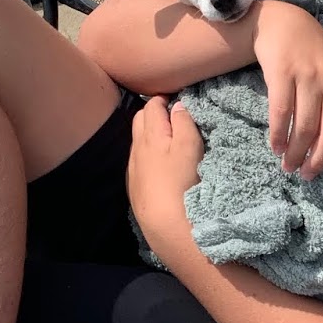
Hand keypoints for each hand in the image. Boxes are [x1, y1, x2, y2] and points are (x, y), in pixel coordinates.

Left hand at [127, 97, 203, 256]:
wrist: (164, 223)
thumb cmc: (182, 182)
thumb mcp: (189, 147)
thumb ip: (183, 122)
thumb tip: (177, 105)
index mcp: (151, 134)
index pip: (152, 105)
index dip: (165, 99)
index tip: (180, 101)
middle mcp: (137, 147)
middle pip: (140, 119)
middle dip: (154, 112)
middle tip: (174, 116)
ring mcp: (133, 167)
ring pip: (138, 140)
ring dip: (150, 133)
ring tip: (169, 138)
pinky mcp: (135, 185)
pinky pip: (138, 159)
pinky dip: (148, 152)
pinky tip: (160, 164)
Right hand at [251, 0, 322, 183]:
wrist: (285, 22)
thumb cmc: (315, 56)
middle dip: (319, 161)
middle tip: (307, 175)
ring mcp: (310, 77)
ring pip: (305, 128)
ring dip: (296, 153)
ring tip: (288, 165)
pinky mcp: (283, 72)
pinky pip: (281, 113)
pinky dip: (278, 135)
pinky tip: (276, 147)